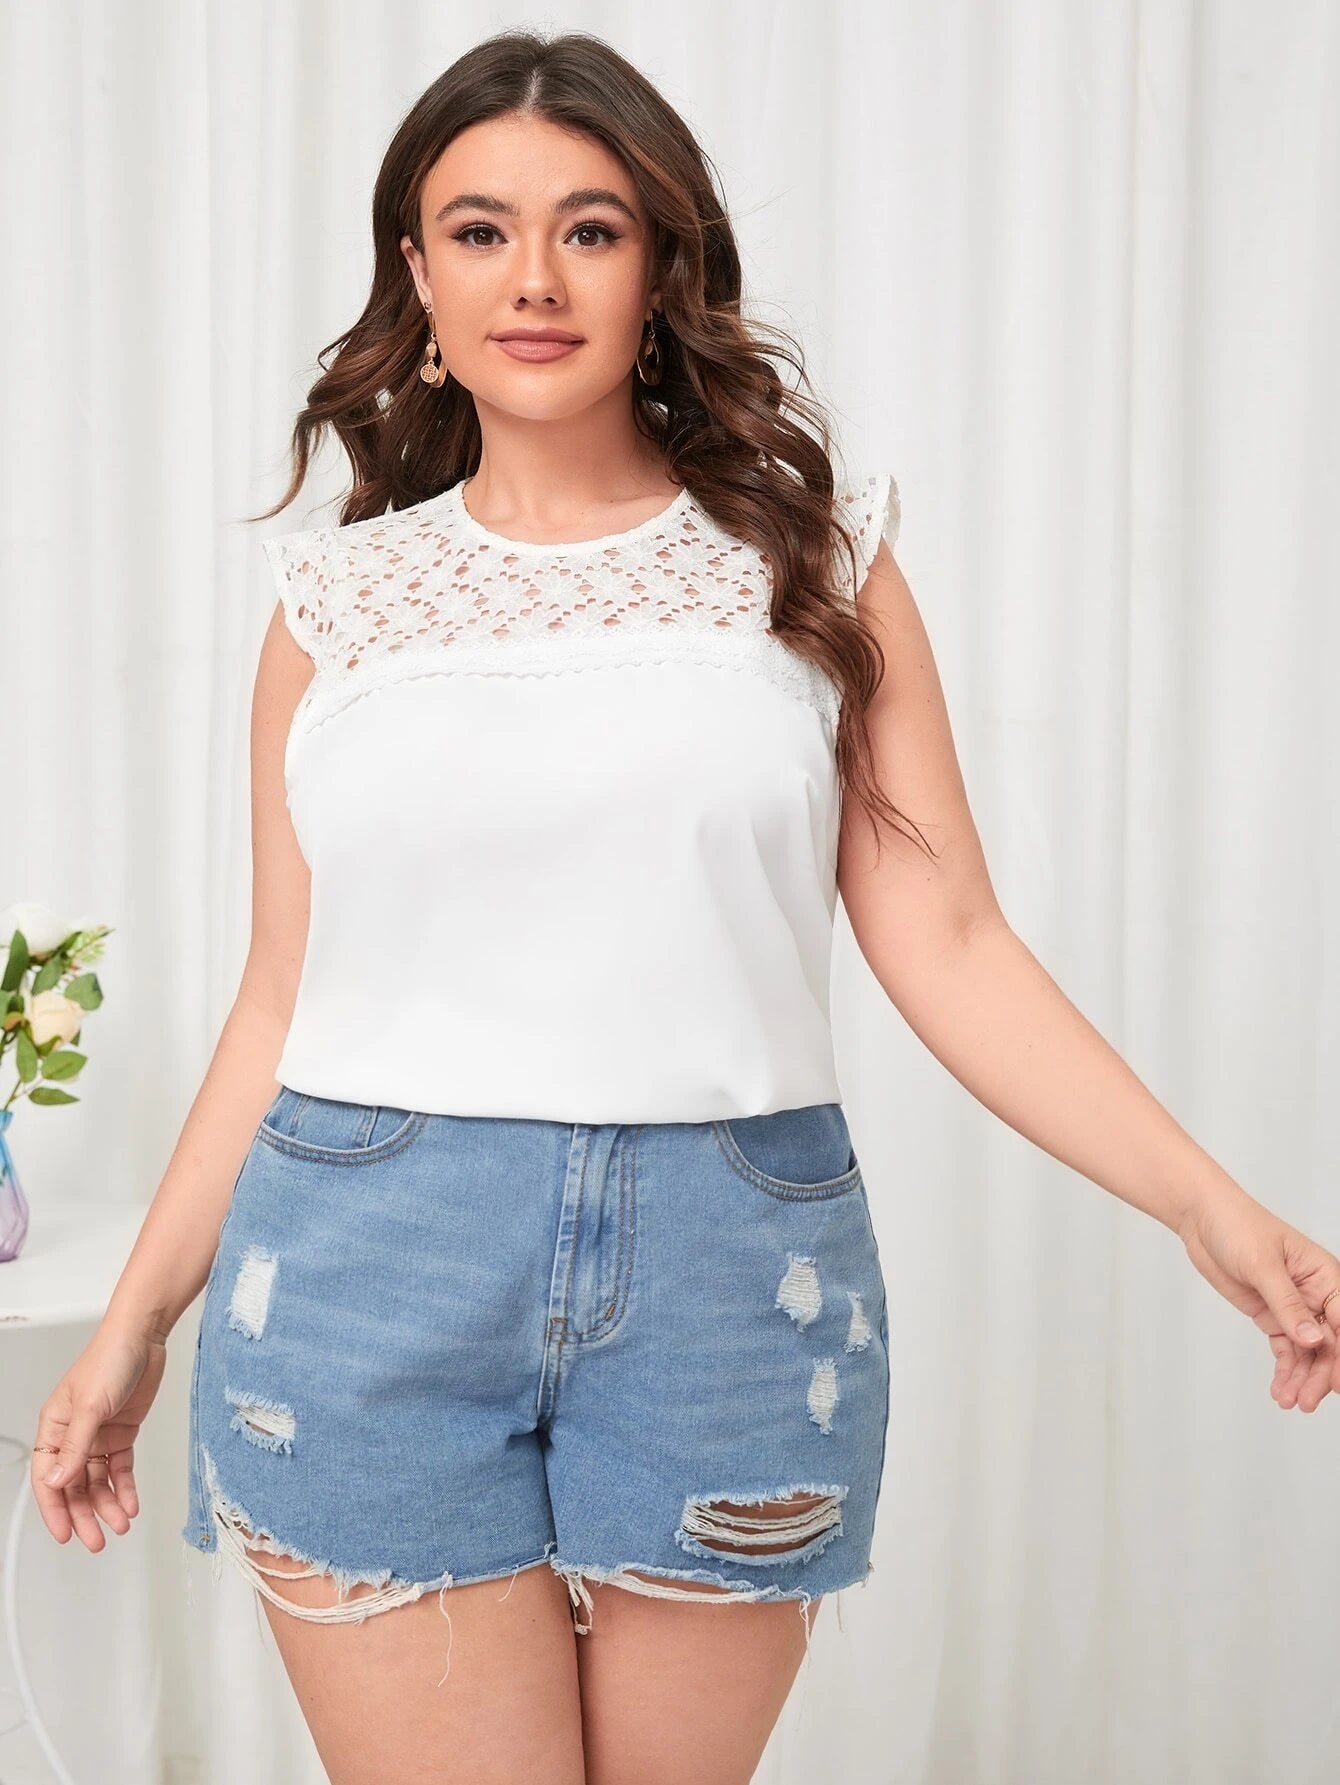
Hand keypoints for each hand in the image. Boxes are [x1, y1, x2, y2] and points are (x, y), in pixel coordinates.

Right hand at [31, 1323, 167, 1548]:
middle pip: (75, 1485)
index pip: (48, 1478)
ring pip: (98, 1481)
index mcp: (54, 1427)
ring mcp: (98, 1435)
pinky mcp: (122, 1432)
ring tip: (119, 1525)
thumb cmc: (110, 1358)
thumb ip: (75, 1446)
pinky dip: (125, 1487)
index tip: (65, 1534)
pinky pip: (120, 1468)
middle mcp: (74, 1435)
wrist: (144, 1337)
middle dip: (84, 1515)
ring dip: (108, 1505)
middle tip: (96, 1540)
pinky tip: (130, 1504)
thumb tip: (59, 1481)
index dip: (55, 1509)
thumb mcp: (90, 1406)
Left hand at [1178, 1191, 1339, 1410]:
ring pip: (1308, 1351)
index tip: (1336, 1383)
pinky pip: (1286, 1349)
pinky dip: (1285, 1370)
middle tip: (1306, 1401)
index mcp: (1325, 1275)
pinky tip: (1279, 1390)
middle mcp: (1315, 1294)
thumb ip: (1288, 1304)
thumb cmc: (1237, 1226)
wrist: (1201, 1219)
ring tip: (1290, 1402)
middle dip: (1321, 1374)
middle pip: (1330, 1342)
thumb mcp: (1262, 1264)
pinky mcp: (1272, 1315)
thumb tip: (1315, 1340)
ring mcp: (1294, 1307)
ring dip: (1302, 1378)